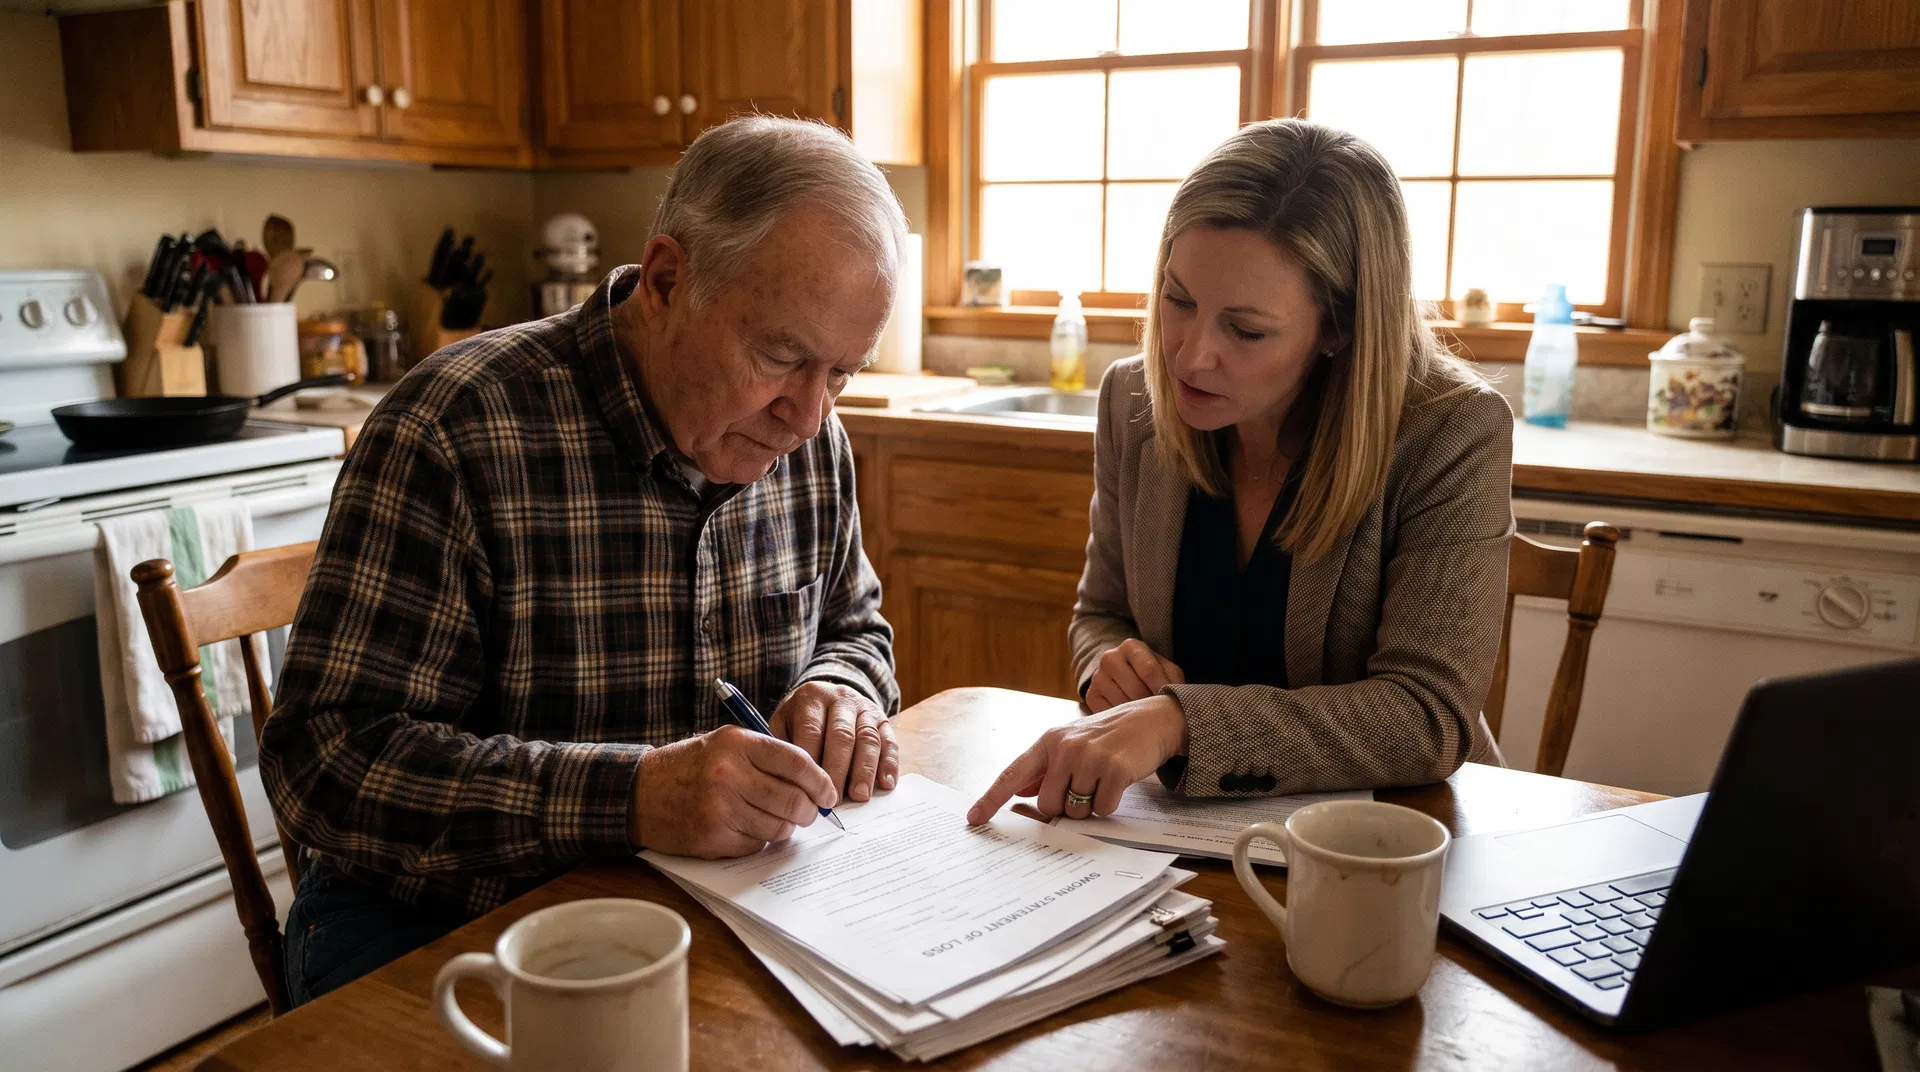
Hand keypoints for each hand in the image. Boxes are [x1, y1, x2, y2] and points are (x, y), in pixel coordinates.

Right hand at [629, 725, 837, 857]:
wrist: (637, 792)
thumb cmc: (689, 767)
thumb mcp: (725, 744)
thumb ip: (766, 757)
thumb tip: (814, 783)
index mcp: (737, 743)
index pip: (797, 762)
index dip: (820, 781)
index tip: (829, 793)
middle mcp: (729, 773)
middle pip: (793, 799)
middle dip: (808, 811)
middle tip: (808, 813)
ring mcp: (720, 808)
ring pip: (778, 826)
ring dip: (784, 827)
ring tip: (773, 819)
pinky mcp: (712, 837)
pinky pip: (755, 844)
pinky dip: (757, 839)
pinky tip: (744, 827)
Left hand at [770, 681, 899, 802]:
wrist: (827, 698)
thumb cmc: (800, 720)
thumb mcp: (784, 723)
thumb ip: (785, 748)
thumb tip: (793, 785)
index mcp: (811, 698)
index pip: (812, 731)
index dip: (812, 763)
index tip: (809, 791)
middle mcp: (840, 699)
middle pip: (842, 736)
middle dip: (838, 770)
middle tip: (835, 800)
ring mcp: (865, 708)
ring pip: (868, 738)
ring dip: (865, 770)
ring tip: (860, 796)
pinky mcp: (883, 719)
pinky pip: (889, 741)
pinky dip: (889, 764)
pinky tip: (886, 783)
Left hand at [965, 695, 1188, 825]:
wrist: (1151, 720)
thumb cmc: (1108, 736)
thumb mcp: (1071, 743)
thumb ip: (1043, 768)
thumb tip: (1017, 791)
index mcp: (1049, 741)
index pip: (1013, 774)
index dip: (991, 798)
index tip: (974, 818)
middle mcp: (1065, 747)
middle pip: (1047, 804)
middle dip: (1064, 805)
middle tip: (1083, 785)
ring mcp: (1090, 757)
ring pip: (1074, 810)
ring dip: (1088, 805)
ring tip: (1101, 780)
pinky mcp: (1115, 769)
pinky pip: (1101, 809)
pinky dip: (1109, 804)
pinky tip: (1117, 783)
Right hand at [1085, 639, 1184, 712]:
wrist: (1125, 677)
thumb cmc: (1151, 674)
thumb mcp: (1166, 670)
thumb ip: (1172, 680)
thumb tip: (1175, 699)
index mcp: (1131, 646)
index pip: (1149, 671)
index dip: (1162, 690)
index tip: (1170, 703)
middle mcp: (1110, 658)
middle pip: (1136, 690)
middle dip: (1151, 704)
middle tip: (1160, 713)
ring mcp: (1097, 677)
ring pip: (1123, 704)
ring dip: (1138, 714)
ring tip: (1146, 715)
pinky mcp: (1091, 696)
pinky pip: (1110, 714)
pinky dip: (1123, 720)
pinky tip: (1131, 717)